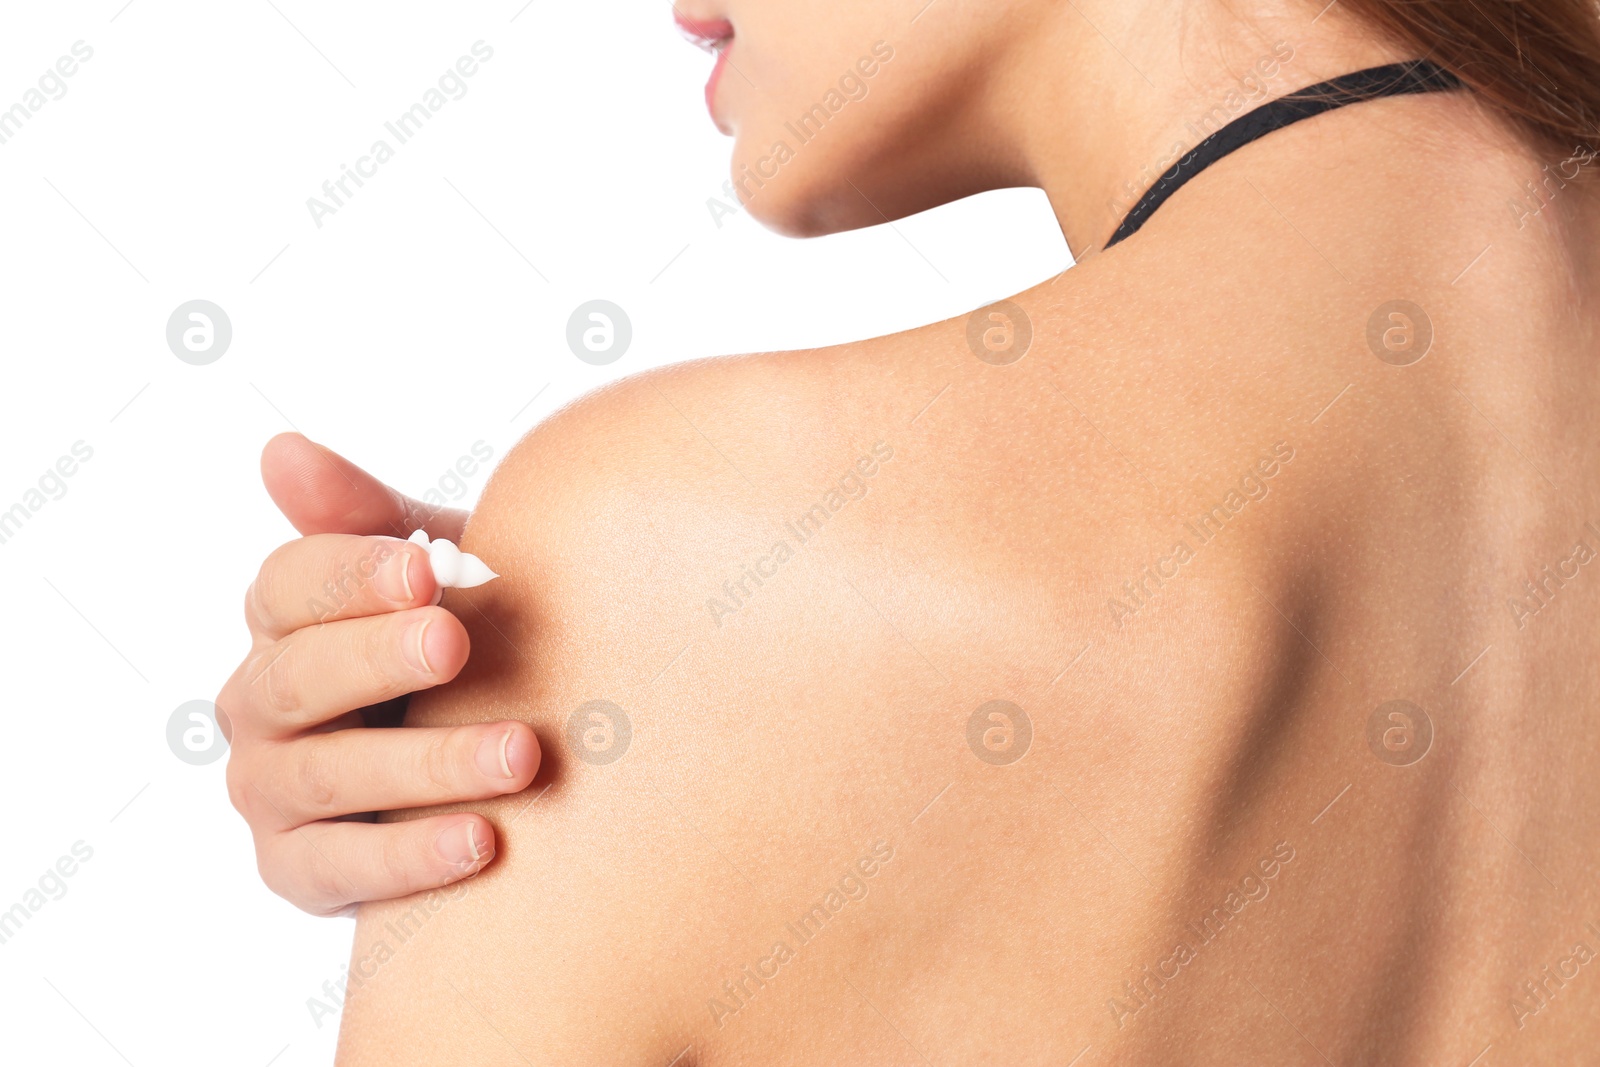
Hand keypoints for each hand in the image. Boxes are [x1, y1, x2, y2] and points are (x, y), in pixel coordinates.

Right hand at [217, 433, 538, 915]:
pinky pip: (342, 869)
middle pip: (298, 679)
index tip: (430, 567)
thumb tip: (280, 449)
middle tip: (458, 643)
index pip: (286, 586)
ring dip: (427, 764)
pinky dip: (413, 858)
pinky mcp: (296, 870)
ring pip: (328, 777)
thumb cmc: (460, 645)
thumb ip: (369, 517)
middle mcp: (257, 705)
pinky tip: (484, 844)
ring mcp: (269, 792)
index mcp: (282, 621)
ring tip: (520, 752)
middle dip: (378, 658)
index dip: (353, 573)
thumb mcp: (430, 576)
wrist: (489, 755)